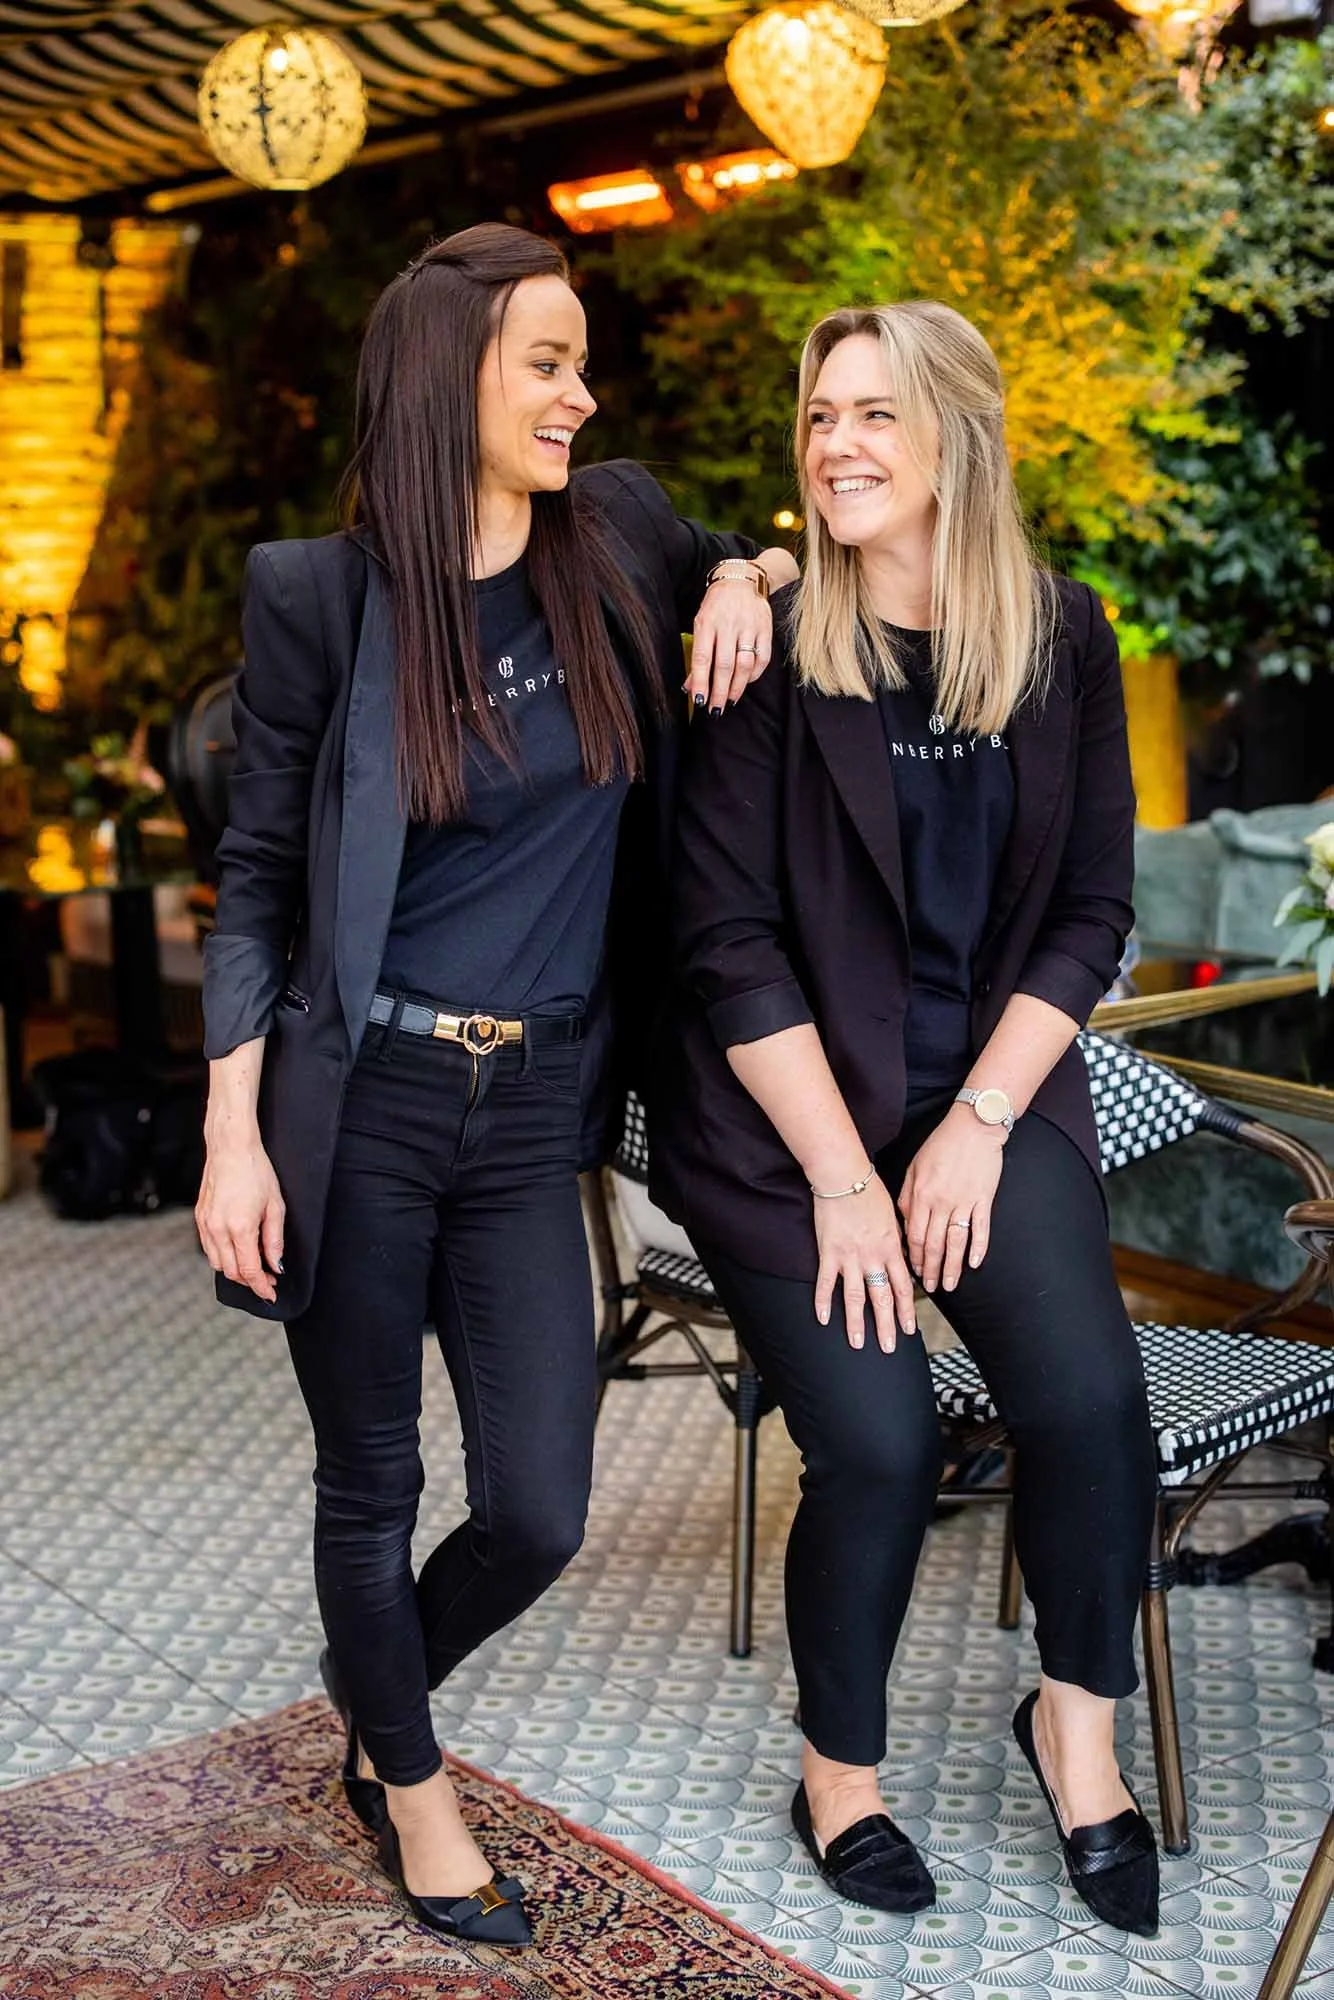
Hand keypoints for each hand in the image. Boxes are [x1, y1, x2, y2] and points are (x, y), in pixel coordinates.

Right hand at [196, 1133, 285, 1302]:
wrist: (230, 1148)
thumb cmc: (257, 1172)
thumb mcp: (275, 1206)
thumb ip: (274, 1240)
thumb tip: (276, 1266)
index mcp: (240, 1227)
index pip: (249, 1271)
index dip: (261, 1287)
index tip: (271, 1294)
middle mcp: (218, 1229)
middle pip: (232, 1272)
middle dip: (250, 1282)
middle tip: (267, 1280)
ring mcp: (206, 1224)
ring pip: (217, 1264)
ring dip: (235, 1271)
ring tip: (253, 1267)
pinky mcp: (200, 1218)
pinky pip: (208, 1249)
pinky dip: (222, 1257)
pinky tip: (236, 1252)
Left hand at [687, 578, 773, 713]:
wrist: (742, 579)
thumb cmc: (717, 606)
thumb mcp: (701, 623)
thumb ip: (698, 653)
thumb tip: (690, 686)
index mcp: (707, 622)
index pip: (702, 657)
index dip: (700, 681)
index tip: (699, 700)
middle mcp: (728, 624)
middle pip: (724, 665)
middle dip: (719, 691)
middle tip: (715, 709)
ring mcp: (749, 627)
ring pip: (744, 664)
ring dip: (736, 687)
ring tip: (729, 700)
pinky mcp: (765, 629)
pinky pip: (761, 658)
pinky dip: (753, 675)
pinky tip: (745, 683)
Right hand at [812, 1173, 916, 1352]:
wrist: (844, 1176)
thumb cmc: (869, 1190)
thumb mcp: (893, 1216)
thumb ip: (898, 1240)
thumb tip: (905, 1258)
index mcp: (892, 1248)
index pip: (903, 1287)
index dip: (907, 1310)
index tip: (910, 1329)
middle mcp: (873, 1257)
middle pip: (882, 1298)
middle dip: (887, 1325)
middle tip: (889, 1347)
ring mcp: (850, 1257)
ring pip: (855, 1297)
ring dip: (857, 1323)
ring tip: (857, 1343)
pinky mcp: (828, 1252)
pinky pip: (826, 1282)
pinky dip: (823, 1302)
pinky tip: (822, 1319)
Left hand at [898, 1106, 1004, 1293]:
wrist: (973, 1127)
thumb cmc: (941, 1144)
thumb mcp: (915, 1167)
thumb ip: (907, 1196)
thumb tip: (905, 1223)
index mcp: (922, 1195)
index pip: (915, 1235)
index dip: (913, 1257)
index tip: (914, 1272)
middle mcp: (941, 1202)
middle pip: (934, 1244)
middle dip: (930, 1269)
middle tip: (930, 1288)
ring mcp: (964, 1202)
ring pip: (955, 1242)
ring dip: (952, 1267)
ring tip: (949, 1285)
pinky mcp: (984, 1199)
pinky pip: (981, 1228)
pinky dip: (978, 1247)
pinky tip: (975, 1263)